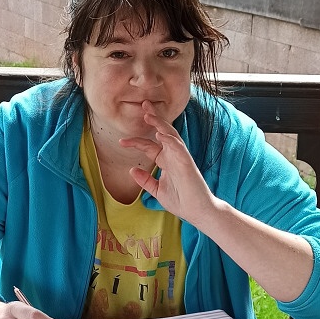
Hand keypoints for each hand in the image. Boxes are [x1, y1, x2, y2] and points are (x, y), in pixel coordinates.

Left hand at [120, 100, 215, 226]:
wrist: (198, 212)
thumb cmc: (182, 201)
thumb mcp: (157, 191)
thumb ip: (145, 180)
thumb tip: (132, 170)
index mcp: (166, 161)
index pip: (149, 146)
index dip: (136, 142)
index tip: (121, 141)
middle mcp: (173, 156)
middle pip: (162, 133)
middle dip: (153, 119)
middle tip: (143, 105)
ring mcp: (181, 159)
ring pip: (171, 136)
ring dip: (160, 124)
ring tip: (149, 115)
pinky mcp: (187, 164)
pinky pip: (178, 148)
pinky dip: (169, 140)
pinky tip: (161, 133)